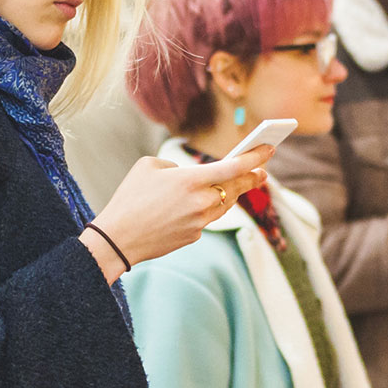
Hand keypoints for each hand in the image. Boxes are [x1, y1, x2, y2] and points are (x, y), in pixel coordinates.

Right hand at [81, 146, 274, 281]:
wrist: (117, 239)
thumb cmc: (129, 198)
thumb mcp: (148, 167)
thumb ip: (175, 165)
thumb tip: (189, 174)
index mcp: (190, 179)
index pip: (234, 167)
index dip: (255, 157)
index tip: (269, 149)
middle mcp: (201, 201)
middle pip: (236, 187)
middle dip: (252, 177)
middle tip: (262, 171)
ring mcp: (200, 221)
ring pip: (225, 204)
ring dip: (234, 194)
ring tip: (242, 184)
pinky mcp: (195, 236)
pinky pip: (208, 218)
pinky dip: (209, 209)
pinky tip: (206, 204)